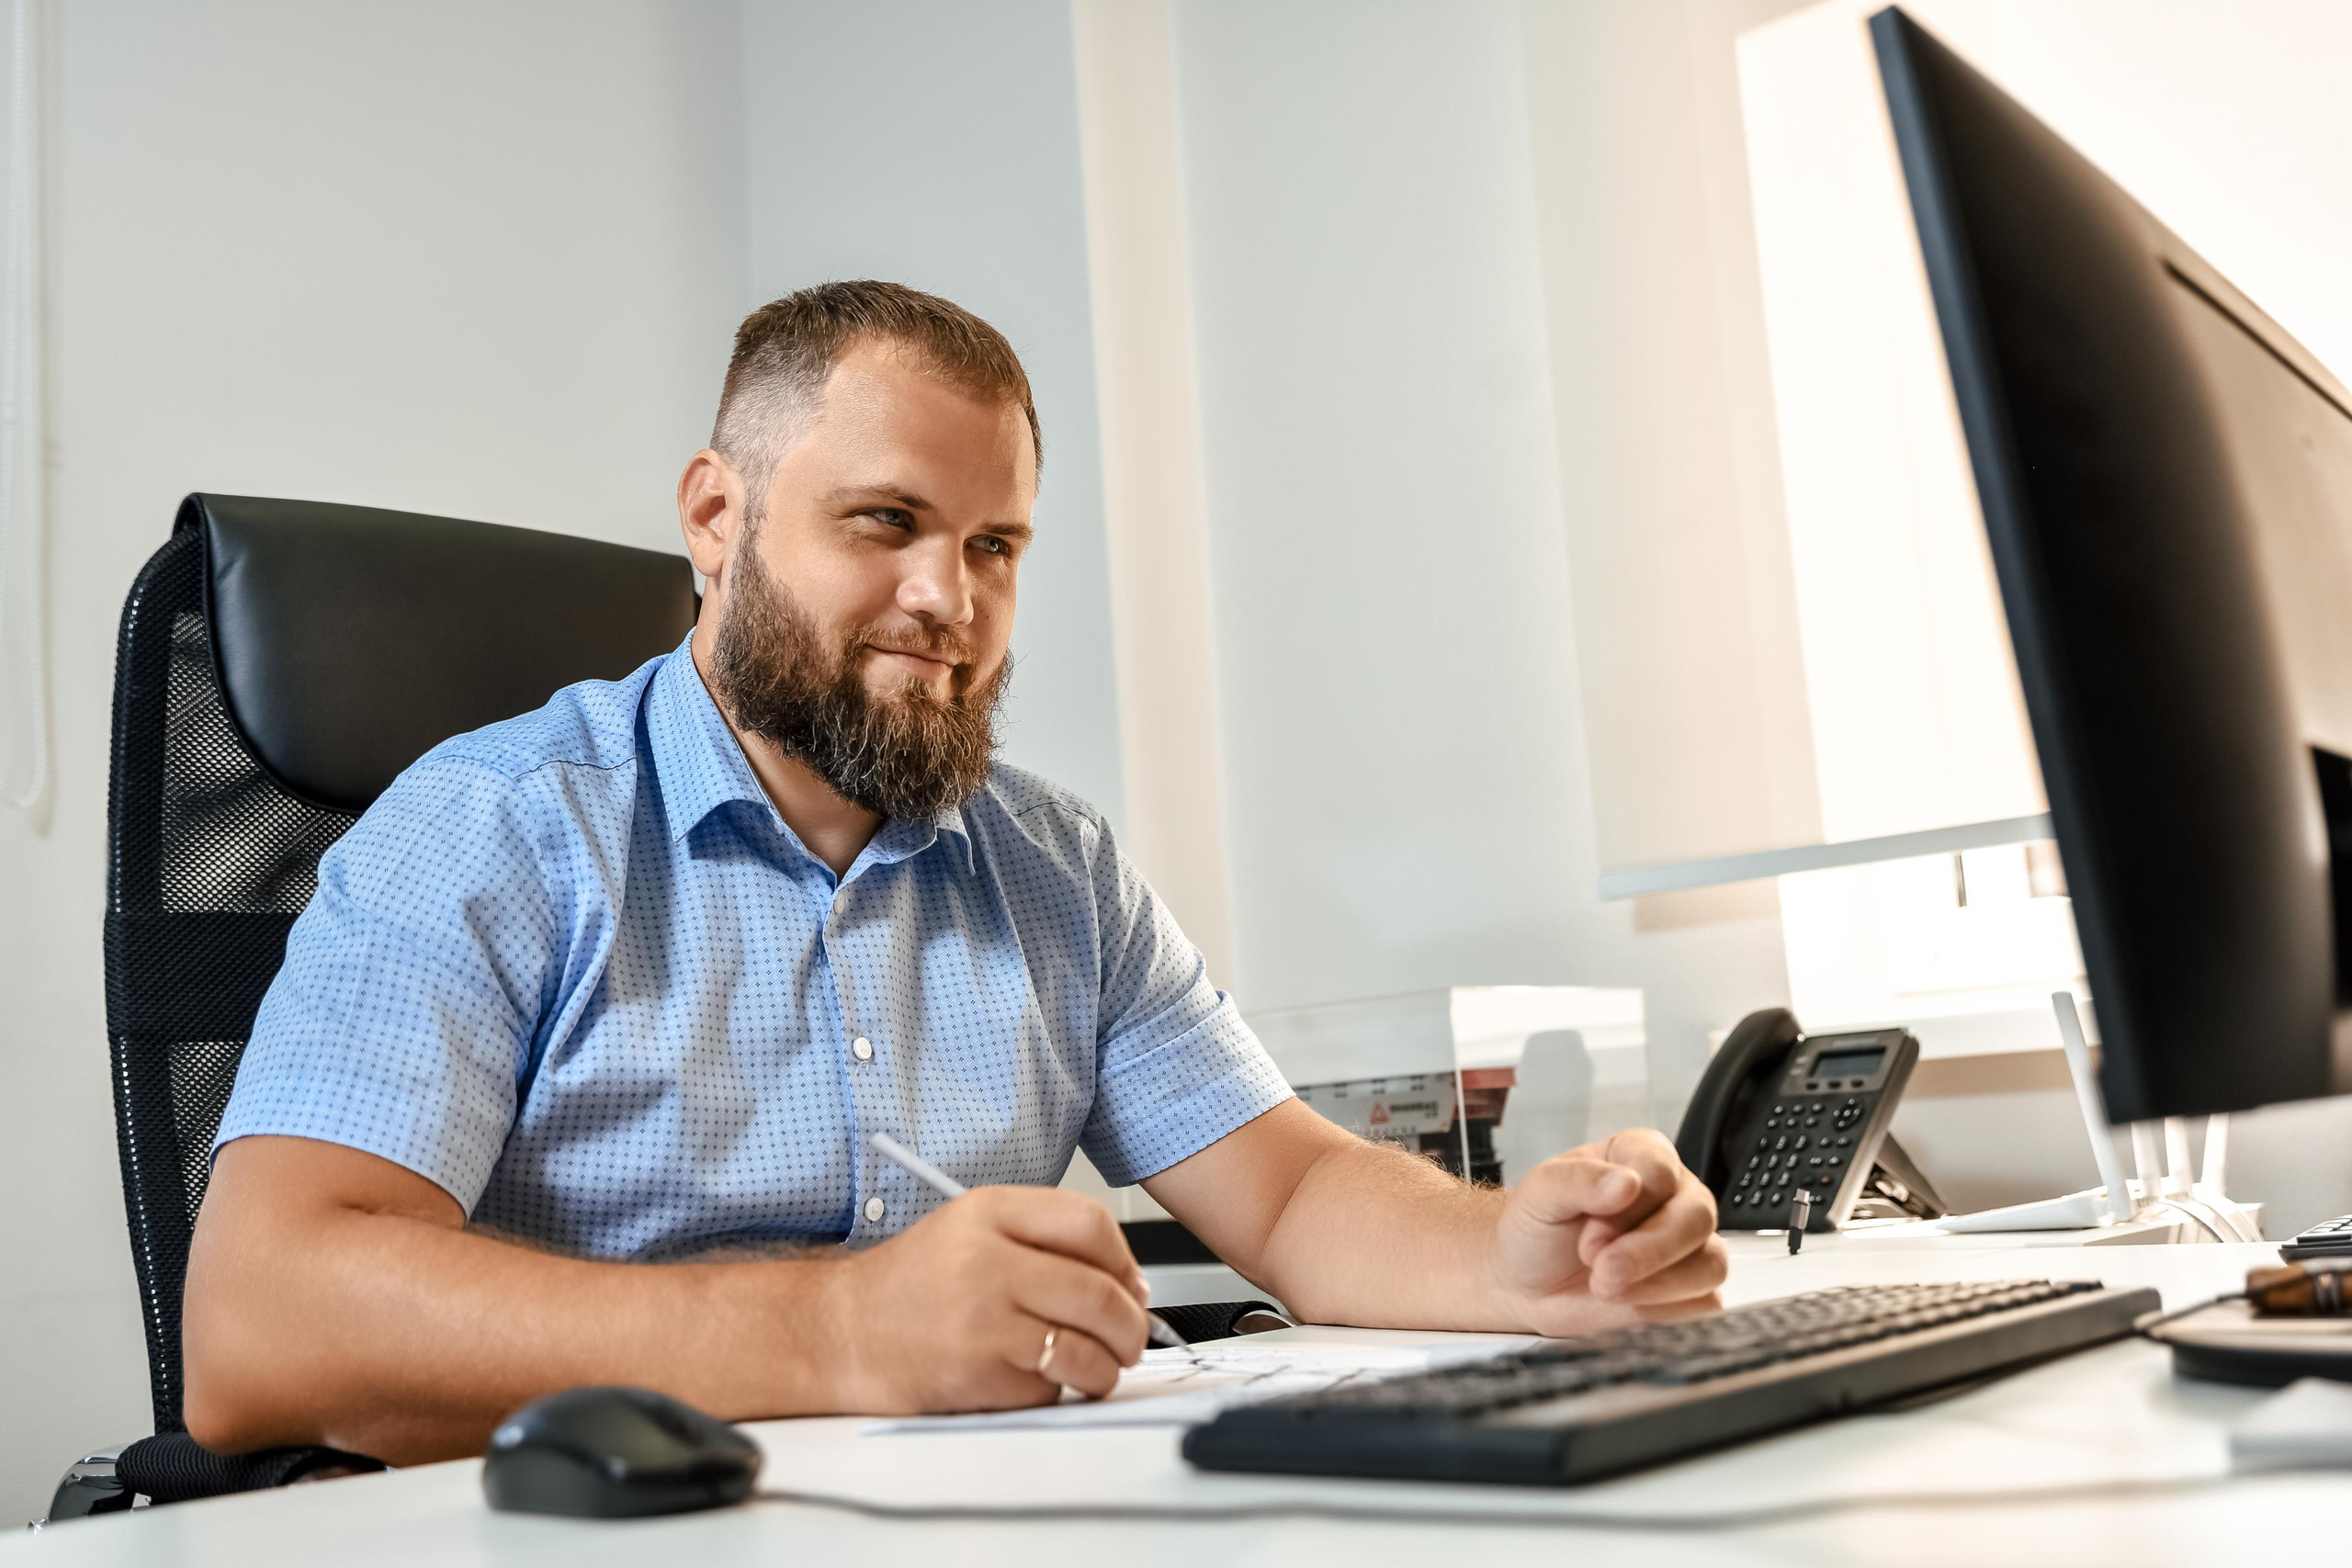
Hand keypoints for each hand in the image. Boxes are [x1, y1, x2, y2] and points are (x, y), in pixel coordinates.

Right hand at [824, 1186, 1152, 1412]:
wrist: (842, 1332)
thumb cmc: (912, 1285)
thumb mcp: (973, 1230)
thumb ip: (1044, 1241)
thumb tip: (1130, 1284)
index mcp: (989, 1212)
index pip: (1090, 1224)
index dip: (1125, 1262)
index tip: (1132, 1287)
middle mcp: (986, 1261)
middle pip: (1098, 1293)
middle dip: (1130, 1326)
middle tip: (1132, 1339)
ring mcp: (982, 1321)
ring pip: (1085, 1349)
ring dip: (1106, 1367)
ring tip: (1098, 1368)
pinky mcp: (977, 1375)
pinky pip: (1048, 1388)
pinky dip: (1054, 1390)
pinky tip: (1032, 1379)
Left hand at [1491, 1128, 1726, 1335]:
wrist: (1527, 1282)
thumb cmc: (1538, 1229)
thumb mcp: (1540, 1193)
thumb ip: (1579, 1181)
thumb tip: (1627, 1183)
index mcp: (1641, 1155)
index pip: (1661, 1172)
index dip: (1628, 1208)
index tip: (1590, 1234)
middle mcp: (1675, 1194)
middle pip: (1697, 1217)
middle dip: (1646, 1252)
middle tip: (1600, 1269)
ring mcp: (1689, 1243)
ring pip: (1710, 1262)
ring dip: (1656, 1283)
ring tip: (1606, 1286)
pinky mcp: (1691, 1289)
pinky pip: (1707, 1301)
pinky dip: (1666, 1307)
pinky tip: (1628, 1301)